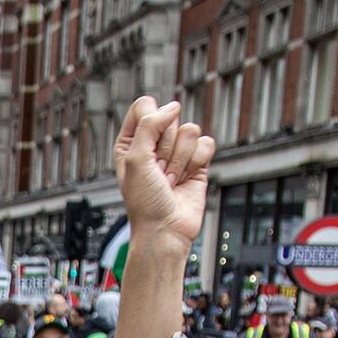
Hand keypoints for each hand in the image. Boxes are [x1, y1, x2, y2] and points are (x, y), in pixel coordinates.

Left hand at [113, 97, 213, 251]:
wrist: (165, 230)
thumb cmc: (144, 202)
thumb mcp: (135, 159)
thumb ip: (150, 125)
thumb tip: (173, 107)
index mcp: (131, 142)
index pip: (145, 107)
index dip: (150, 123)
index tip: (146, 149)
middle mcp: (154, 144)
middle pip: (169, 118)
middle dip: (165, 148)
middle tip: (158, 172)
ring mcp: (177, 153)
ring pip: (189, 131)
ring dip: (180, 160)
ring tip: (170, 180)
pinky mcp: (197, 162)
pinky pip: (205, 143)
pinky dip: (197, 162)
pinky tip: (185, 179)